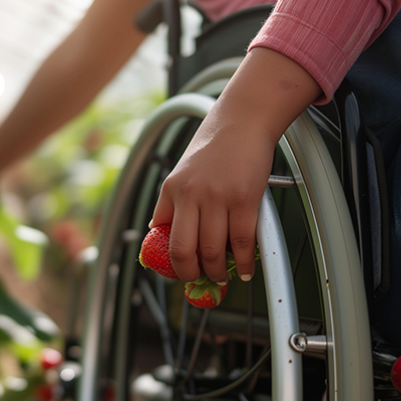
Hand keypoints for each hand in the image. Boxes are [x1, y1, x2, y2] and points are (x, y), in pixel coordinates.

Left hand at [150, 108, 276, 283]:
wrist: (243, 120)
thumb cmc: (216, 145)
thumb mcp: (182, 171)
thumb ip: (171, 200)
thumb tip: (156, 229)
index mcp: (171, 189)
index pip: (160, 235)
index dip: (168, 260)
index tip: (177, 272)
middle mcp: (189, 195)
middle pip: (183, 251)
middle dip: (190, 274)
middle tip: (199, 280)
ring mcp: (217, 198)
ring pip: (212, 252)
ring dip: (217, 272)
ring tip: (222, 276)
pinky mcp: (244, 200)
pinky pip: (241, 243)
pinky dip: (242, 264)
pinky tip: (243, 269)